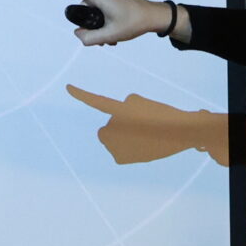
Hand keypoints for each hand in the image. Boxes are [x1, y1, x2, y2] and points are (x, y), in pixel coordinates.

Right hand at [39, 0, 177, 46]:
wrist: (153, 15)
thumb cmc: (134, 23)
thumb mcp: (111, 36)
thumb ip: (90, 39)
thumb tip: (78, 35)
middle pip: (81, 12)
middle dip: (89, 28)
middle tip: (107, 40)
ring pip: (89, 14)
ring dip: (97, 28)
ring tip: (112, 37)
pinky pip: (96, 11)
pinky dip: (102, 23)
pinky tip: (113, 33)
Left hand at [67, 85, 231, 165]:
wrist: (178, 133)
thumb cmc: (161, 114)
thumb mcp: (140, 102)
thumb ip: (123, 108)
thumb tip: (118, 124)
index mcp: (118, 109)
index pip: (95, 101)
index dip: (80, 94)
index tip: (67, 87)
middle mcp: (112, 127)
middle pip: (110, 124)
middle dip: (119, 124)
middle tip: (140, 124)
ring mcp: (114, 144)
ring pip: (115, 137)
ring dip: (125, 135)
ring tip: (144, 134)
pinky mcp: (119, 158)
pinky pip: (120, 150)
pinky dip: (128, 148)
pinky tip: (141, 145)